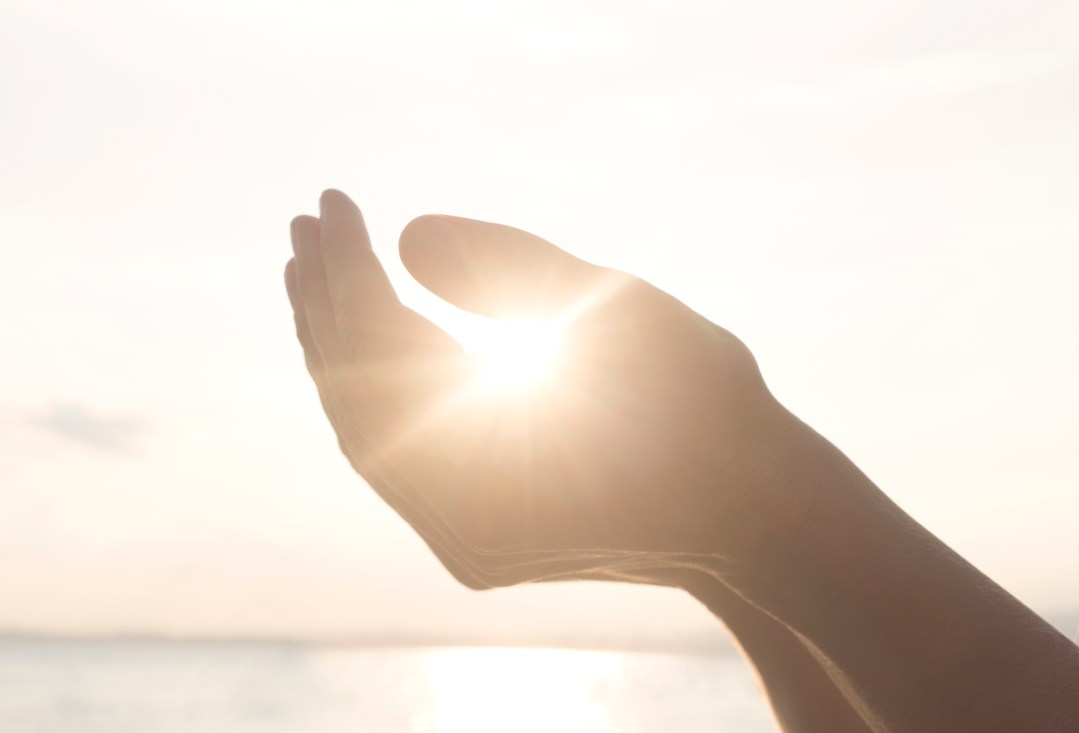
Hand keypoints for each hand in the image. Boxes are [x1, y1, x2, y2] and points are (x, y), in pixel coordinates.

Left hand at [285, 190, 807, 588]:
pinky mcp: (479, 537)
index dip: (351, 274)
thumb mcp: (622, 314)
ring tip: (320, 268)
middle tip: (309, 225)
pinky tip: (375, 328)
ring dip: (345, 349)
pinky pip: (406, 454)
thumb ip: (513, 267)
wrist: (757, 512)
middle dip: (330, 309)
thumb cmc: (710, 408)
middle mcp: (465, 532)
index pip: (383, 363)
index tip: (333, 202)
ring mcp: (468, 544)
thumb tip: (408, 232)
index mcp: (498, 482)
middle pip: (360, 404)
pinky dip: (385, 387)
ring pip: (373, 434)